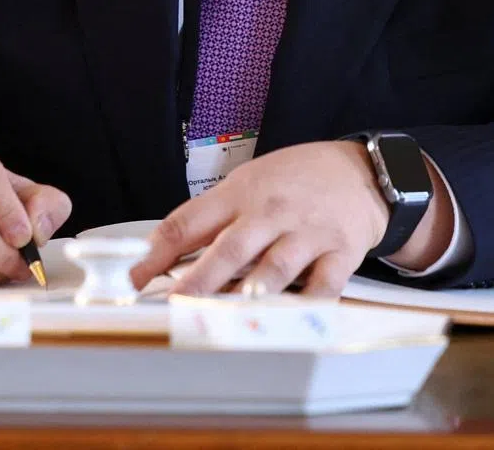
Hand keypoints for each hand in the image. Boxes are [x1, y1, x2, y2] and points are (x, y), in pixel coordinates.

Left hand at [130, 141, 389, 296]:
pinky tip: (289, 323)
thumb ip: (213, 216)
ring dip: (250, 294)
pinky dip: (306, 307)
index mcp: (239, 193)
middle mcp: (270, 212)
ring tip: (227, 317)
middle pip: (229, 250)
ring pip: (274, 268)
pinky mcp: (340, 253)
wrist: (359, 171)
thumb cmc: (295, 179)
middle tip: (173, 307)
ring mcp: (306, 233)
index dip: (158, 253)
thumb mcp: (249, 182)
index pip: (189, 222)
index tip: (134, 279)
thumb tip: (167, 254)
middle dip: (199, 281)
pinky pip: (322, 286)